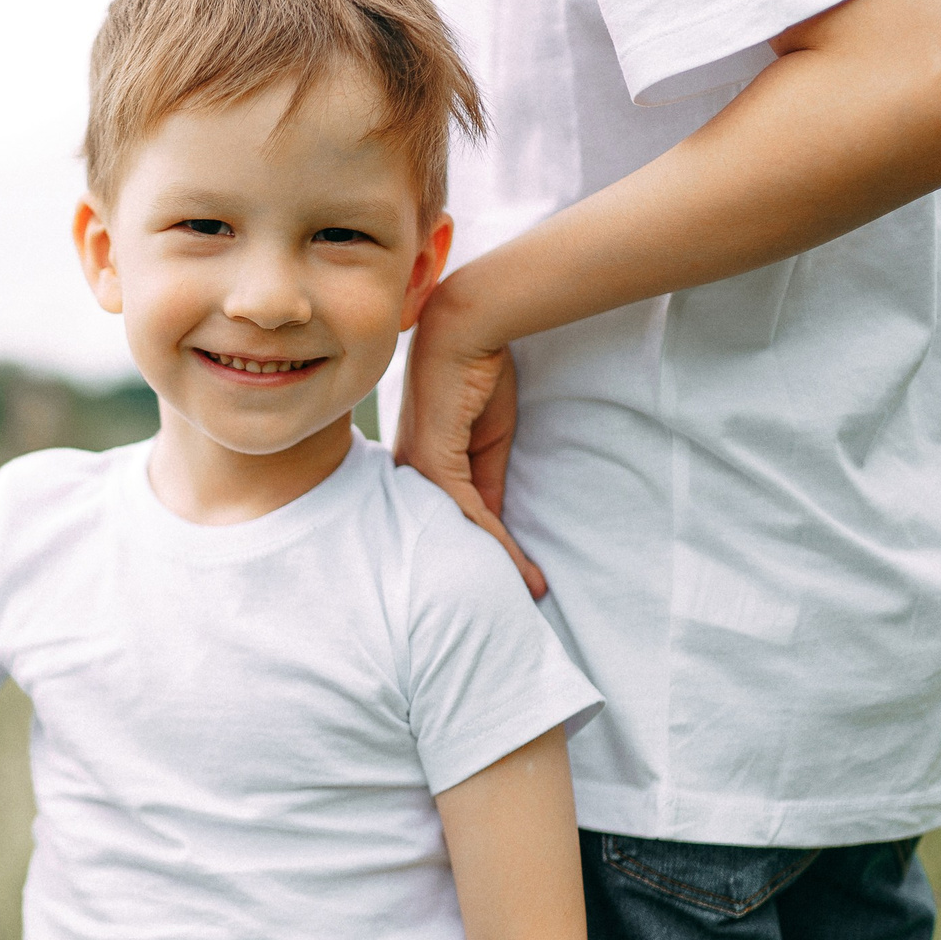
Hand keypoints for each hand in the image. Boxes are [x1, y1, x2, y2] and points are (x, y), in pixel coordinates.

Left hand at [395, 299, 546, 599]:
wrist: (467, 329)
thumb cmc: (476, 376)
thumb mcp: (487, 441)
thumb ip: (486, 483)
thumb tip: (492, 526)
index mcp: (420, 468)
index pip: (446, 524)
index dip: (477, 555)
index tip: (506, 584)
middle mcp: (411, 474)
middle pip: (442, 541)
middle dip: (477, 575)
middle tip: (512, 610)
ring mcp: (418, 470)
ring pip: (455, 535)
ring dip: (496, 566)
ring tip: (529, 596)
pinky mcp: (434, 462)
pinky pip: (467, 514)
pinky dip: (495, 542)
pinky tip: (519, 568)